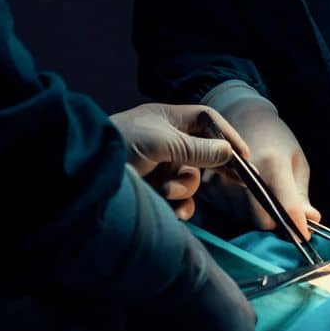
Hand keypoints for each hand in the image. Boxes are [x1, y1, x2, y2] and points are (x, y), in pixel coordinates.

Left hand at [109, 103, 243, 220]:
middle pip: (205, 152)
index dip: (226, 134)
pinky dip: (179, 205)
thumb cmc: (121, 145)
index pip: (207, 121)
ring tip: (166, 191)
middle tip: (241, 181)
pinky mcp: (154, 189)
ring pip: (191, 179)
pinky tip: (174, 211)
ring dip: (184, 188)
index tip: (243, 154)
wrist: (86, 173)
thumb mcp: (162, 143)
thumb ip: (197, 149)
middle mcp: (167, 140)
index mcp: (169, 119)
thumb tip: (228, 152)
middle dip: (218, 167)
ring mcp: (160, 166)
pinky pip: (179, 199)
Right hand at [213, 97, 319, 238]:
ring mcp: (221, 181)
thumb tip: (311, 223)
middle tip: (280, 206)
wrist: (242, 116)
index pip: (285, 209)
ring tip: (260, 193)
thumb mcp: (296, 162)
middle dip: (276, 222)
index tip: (304, 236)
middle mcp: (243, 174)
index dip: (298, 227)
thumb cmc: (275, 139)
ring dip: (257, 217)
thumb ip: (300, 195)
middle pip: (262, 222)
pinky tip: (244, 193)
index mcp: (271, 163)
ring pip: (245, 222)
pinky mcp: (208, 188)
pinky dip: (240, 211)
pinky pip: (228, 215)